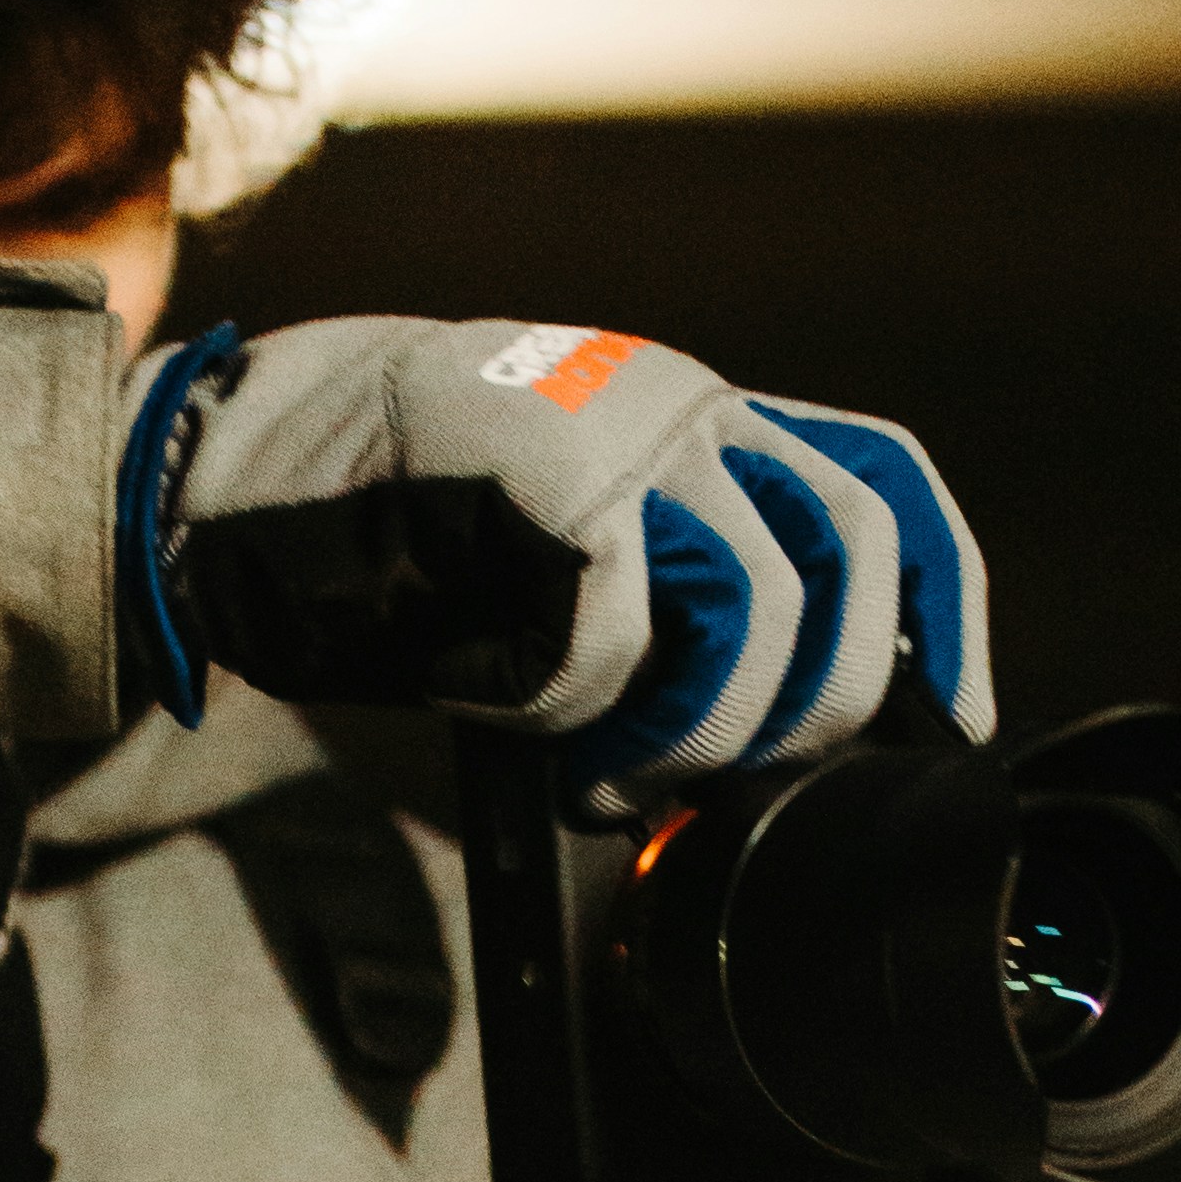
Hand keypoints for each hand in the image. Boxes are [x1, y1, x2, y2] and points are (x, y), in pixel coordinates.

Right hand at [119, 311, 988, 778]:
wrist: (229, 472)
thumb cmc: (380, 530)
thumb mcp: (554, 537)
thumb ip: (663, 583)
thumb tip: (763, 717)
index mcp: (690, 408)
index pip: (878, 478)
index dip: (942, 602)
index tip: (951, 710)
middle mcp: (677, 401)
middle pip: (852, 549)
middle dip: (826, 698)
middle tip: (739, 780)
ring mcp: (617, 432)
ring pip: (758, 606)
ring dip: (705, 729)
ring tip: (622, 777)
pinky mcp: (549, 484)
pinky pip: (619, 639)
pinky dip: (581, 712)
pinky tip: (533, 728)